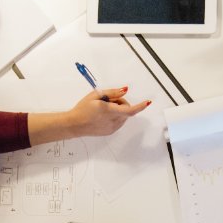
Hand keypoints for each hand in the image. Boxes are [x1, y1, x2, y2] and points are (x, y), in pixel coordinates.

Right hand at [28, 88, 151, 142]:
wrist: (74, 124)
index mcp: (109, 111)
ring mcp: (112, 128)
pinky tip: (103, 116)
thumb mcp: (95, 95)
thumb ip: (112, 93)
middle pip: (126, 110)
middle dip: (121, 103)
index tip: (148, 102)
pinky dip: (115, 116)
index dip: (140, 106)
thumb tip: (125, 90)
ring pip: (123, 116)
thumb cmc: (83, 108)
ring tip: (103, 108)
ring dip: (118, 110)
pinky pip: (119, 122)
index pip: (129, 110)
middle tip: (108, 100)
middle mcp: (113, 121)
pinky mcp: (110, 132)